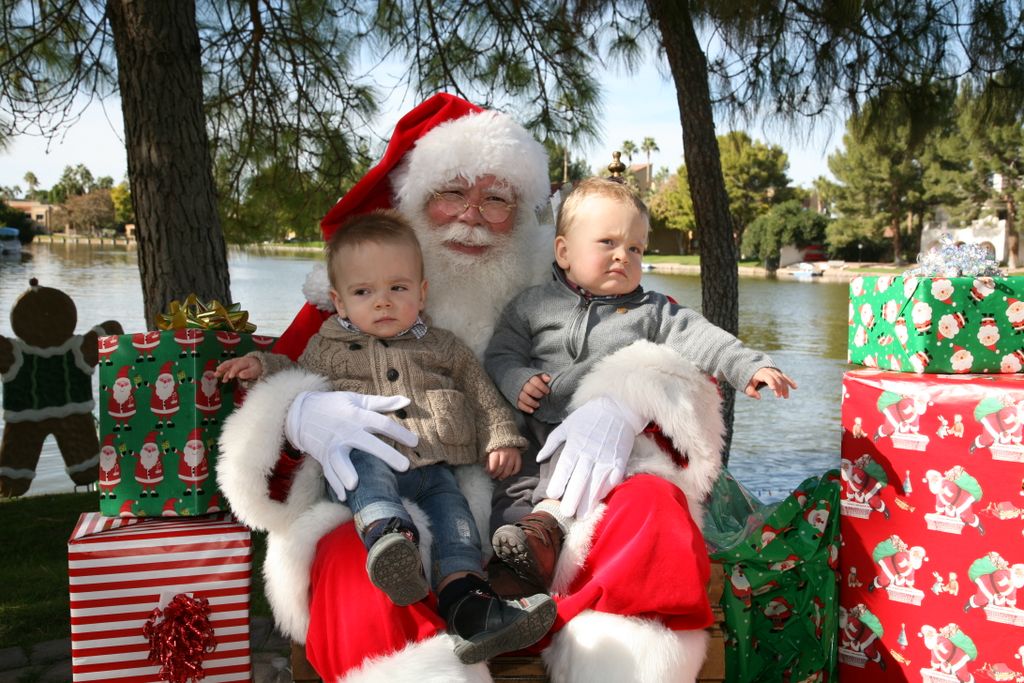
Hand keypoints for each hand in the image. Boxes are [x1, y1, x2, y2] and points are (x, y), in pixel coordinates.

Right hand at [216, 356, 262, 380]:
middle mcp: (239, 361)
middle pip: (230, 363)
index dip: (234, 370)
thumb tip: (241, 375)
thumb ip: (248, 372)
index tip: (231, 376)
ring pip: (227, 366)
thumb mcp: (255, 370)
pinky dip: (225, 374)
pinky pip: (228, 370)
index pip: (238, 365)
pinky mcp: (234, 368)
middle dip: (223, 367)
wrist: (257, 364)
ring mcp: (236, 364)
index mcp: (245, 361)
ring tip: (216, 374)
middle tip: (218, 370)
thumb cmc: (256, 367)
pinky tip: (223, 380)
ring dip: (222, 370)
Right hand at [284, 391, 416, 500]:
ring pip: (340, 460)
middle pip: (368, 443)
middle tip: (405, 466)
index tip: (415, 442)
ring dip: (346, 472)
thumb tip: (407, 401)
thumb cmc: (333, 405)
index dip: (400, 432)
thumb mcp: (357, 399)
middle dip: (386, 455)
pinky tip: (344, 496)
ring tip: (355, 485)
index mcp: (357, 415)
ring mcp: (333, 445)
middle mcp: (347, 431)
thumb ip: (382, 402)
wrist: (300, 412)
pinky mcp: (323, 456)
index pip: (382, 424)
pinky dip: (335, 484)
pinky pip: (329, 472)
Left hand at [487, 447, 521, 479]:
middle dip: (497, 474)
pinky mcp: (518, 456)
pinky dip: (514, 472)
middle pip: (501, 467)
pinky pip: (517, 467)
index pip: (493, 465)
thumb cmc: (496, 447)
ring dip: (504, 475)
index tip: (489, 474)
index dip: (491, 471)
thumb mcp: (490, 452)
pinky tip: (510, 474)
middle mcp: (505, 453)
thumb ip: (488, 461)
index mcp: (496, 452)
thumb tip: (487, 470)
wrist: (506, 439)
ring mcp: (513, 455)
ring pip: (509, 468)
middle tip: (494, 477)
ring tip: (501, 478)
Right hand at [517, 373, 550, 412]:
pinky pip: (519, 404)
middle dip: (538, 394)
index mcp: (528, 377)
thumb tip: (548, 379)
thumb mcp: (537, 377)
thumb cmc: (531, 381)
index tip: (547, 391)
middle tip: (542, 396)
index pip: (535, 381)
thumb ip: (543, 377)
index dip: (542, 387)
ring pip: (524, 397)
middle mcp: (522, 385)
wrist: (518, 383)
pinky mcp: (515, 399)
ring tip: (538, 405)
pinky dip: (526, 408)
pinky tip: (532, 411)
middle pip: (530, 389)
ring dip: (532, 402)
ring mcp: (518, 392)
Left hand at [539, 395, 645, 517]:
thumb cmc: (589, 416)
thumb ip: (552, 443)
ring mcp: (606, 458)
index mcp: (575, 444)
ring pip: (597, 483)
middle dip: (573, 497)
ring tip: (582, 515)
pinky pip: (613, 479)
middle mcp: (590, 452)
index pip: (565, 466)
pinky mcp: (620, 461)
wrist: (618, 408)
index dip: (559, 481)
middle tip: (566, 513)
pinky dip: (606, 490)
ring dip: (589, 500)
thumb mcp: (567, 425)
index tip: (552, 495)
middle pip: (580, 479)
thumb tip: (538, 458)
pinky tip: (599, 500)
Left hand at [744, 367, 796, 398]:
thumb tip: (759, 397)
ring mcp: (774, 371)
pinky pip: (785, 376)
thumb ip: (751, 392)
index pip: (768, 377)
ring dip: (785, 387)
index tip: (773, 389)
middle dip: (779, 387)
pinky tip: (795, 387)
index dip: (771, 382)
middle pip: (776, 378)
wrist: (751, 369)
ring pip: (782, 378)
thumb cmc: (749, 379)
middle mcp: (768, 370)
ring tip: (786, 396)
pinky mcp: (778, 373)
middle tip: (779, 396)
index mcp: (760, 373)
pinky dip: (790, 381)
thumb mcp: (747, 386)